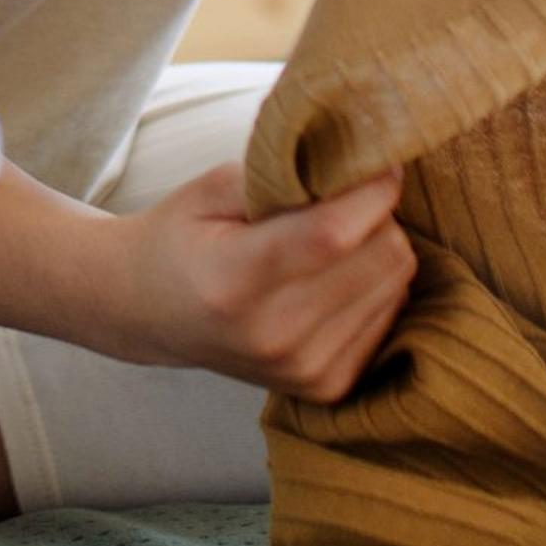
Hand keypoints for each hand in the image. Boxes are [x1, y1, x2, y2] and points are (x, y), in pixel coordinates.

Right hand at [107, 162, 415, 400]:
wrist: (150, 313)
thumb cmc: (183, 237)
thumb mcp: (213, 188)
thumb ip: (281, 173)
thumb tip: (361, 161)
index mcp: (234, 280)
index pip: (332, 234)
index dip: (371, 191)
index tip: (380, 159)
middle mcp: (272, 336)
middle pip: (381, 257)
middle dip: (377, 214)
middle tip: (344, 198)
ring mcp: (302, 369)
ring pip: (396, 284)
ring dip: (377, 249)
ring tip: (331, 240)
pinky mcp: (326, 386)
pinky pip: (391, 315)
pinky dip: (374, 286)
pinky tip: (332, 277)